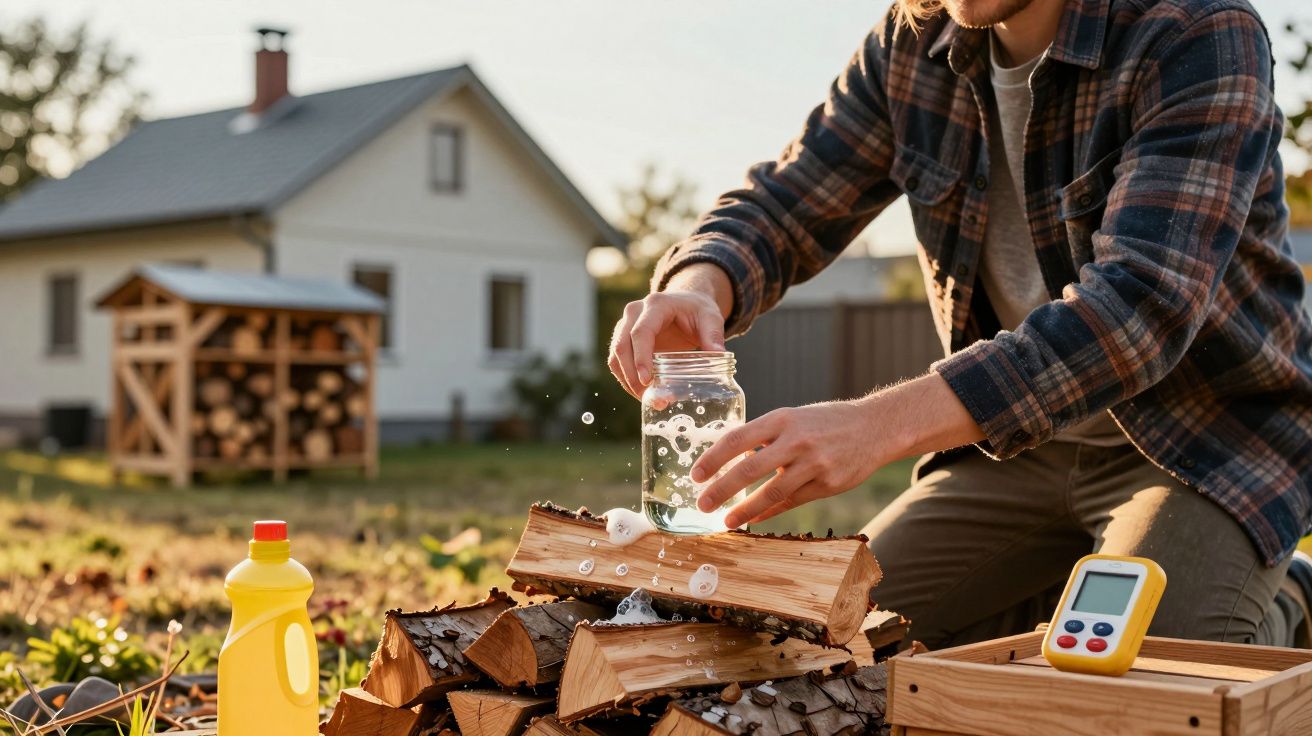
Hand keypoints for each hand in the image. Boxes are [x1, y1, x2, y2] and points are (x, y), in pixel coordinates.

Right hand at [608, 263, 733, 398]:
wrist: (686, 302)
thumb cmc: (697, 309)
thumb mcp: (710, 318)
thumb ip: (714, 335)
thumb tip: (719, 355)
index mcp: (655, 305)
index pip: (640, 332)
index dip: (641, 358)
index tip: (647, 381)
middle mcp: (634, 313)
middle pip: (622, 346)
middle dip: (632, 376)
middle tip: (650, 398)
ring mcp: (625, 325)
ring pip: (616, 356)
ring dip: (628, 381)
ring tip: (649, 400)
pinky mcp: (624, 340)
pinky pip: (617, 362)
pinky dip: (626, 379)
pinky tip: (643, 393)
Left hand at [692, 374, 984, 526]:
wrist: (875, 427)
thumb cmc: (825, 423)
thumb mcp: (793, 419)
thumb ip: (764, 438)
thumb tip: (730, 461)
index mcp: (781, 419)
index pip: (737, 439)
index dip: (713, 459)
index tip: (696, 475)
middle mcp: (796, 440)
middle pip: (749, 468)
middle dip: (721, 489)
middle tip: (702, 503)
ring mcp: (814, 463)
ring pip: (771, 492)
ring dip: (745, 509)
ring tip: (726, 520)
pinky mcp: (828, 483)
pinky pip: (792, 502)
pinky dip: (769, 511)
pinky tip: (754, 518)